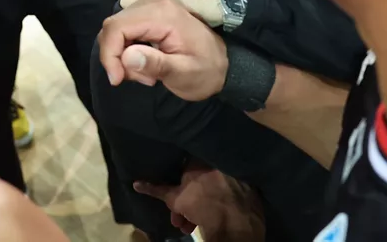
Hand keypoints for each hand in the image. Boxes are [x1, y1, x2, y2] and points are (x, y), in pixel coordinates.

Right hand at [97, 0, 229, 100]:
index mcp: (162, 14)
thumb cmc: (205, 70)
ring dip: (124, 55)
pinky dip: (128, 49)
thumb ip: (156, 64)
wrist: (221, 63)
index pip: (117, 27)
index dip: (109, 54)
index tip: (117, 79)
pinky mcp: (148, 9)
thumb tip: (126, 57)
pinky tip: (147, 61)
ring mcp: (150, 3)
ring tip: (148, 73)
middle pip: (113, 27)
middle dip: (118, 58)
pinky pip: (124, 29)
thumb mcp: (184, 74)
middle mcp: (153, 1)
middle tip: (141, 78)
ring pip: (116, 29)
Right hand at [134, 166, 264, 241]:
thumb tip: (136, 184)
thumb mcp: (176, 199)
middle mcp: (220, 162)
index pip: (184, 167)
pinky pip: (230, 193)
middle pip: (199, 181)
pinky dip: (220, 205)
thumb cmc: (203, 207)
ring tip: (193, 226)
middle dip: (188, 201)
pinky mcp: (250, 187)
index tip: (175, 203)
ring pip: (213, 189)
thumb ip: (158, 189)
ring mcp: (236, 174)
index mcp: (203, 159)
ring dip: (201, 207)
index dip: (178, 187)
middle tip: (181, 220)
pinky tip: (214, 220)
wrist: (236, 224)